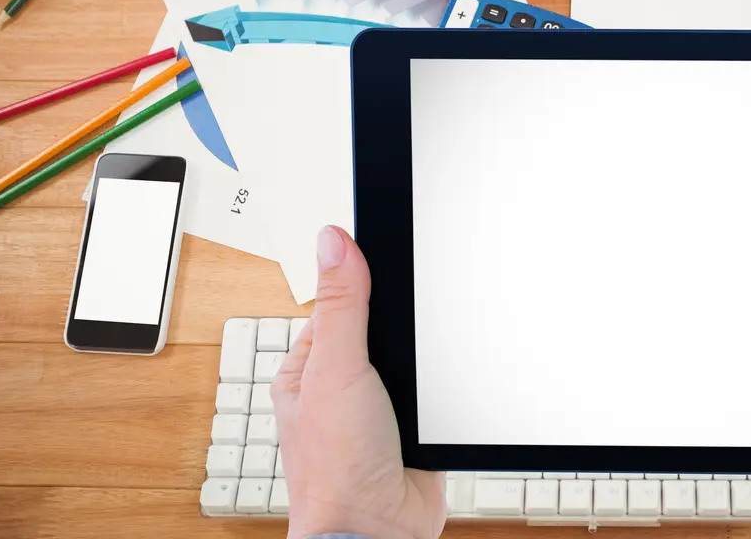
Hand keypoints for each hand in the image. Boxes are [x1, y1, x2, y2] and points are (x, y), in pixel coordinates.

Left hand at [273, 225, 445, 538]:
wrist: (379, 530)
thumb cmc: (336, 468)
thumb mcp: (337, 370)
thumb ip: (341, 305)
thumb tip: (334, 241)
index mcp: (308, 369)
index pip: (338, 304)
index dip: (363, 282)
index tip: (391, 256)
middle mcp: (341, 386)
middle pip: (380, 328)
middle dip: (401, 325)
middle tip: (409, 328)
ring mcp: (379, 407)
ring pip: (411, 357)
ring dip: (423, 360)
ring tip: (421, 369)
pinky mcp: (413, 425)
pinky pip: (435, 388)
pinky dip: (443, 386)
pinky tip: (439, 391)